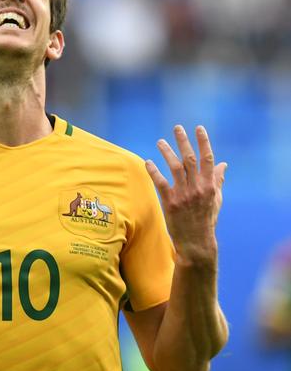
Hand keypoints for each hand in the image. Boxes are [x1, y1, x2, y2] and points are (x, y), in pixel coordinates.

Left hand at [145, 125, 226, 265]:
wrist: (196, 242)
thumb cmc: (206, 220)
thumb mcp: (216, 200)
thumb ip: (217, 181)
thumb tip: (223, 164)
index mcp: (210, 186)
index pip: (207, 159)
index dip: (203, 142)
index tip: (198, 128)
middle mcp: (198, 188)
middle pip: (190, 159)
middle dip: (183, 141)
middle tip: (177, 128)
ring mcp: (184, 195)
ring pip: (175, 168)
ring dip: (167, 152)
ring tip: (160, 141)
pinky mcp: (170, 203)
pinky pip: (161, 183)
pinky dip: (154, 171)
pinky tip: (147, 161)